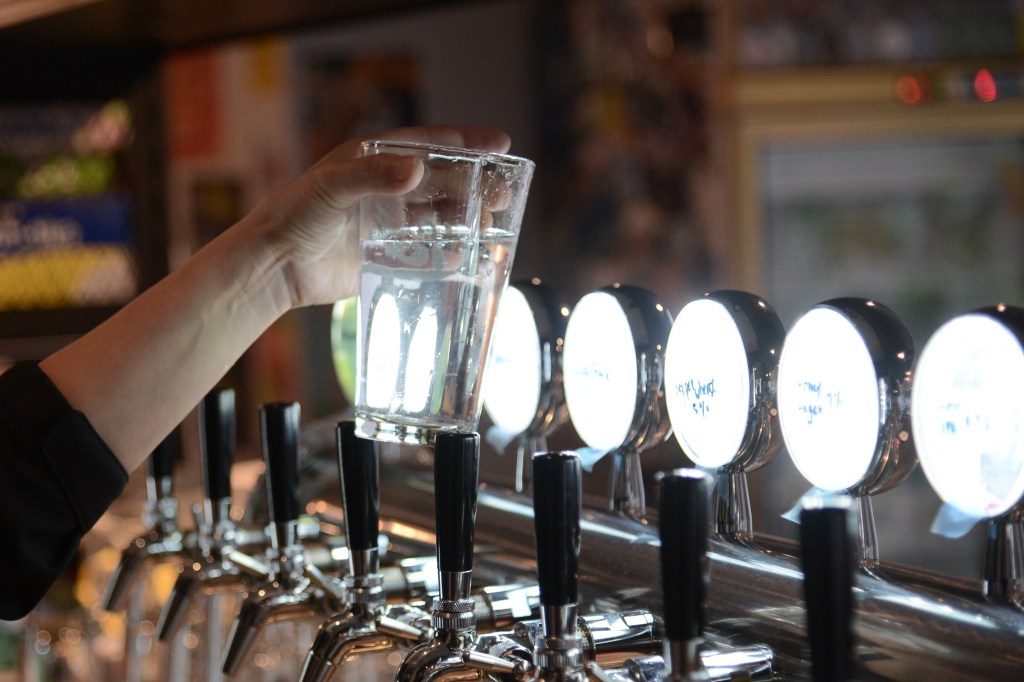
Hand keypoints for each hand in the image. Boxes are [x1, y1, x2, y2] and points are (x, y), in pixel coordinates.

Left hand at [248, 125, 510, 308]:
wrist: (275, 264)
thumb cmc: (294, 214)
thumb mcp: (332, 186)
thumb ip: (372, 175)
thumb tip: (417, 170)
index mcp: (375, 158)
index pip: (430, 144)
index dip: (467, 143)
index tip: (501, 144)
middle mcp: (386, 187)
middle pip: (443, 182)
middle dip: (475, 185)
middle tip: (501, 194)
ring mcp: (389, 222)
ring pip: (440, 216)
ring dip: (466, 220)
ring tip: (489, 227)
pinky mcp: (387, 255)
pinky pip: (427, 252)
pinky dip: (449, 253)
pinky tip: (467, 257)